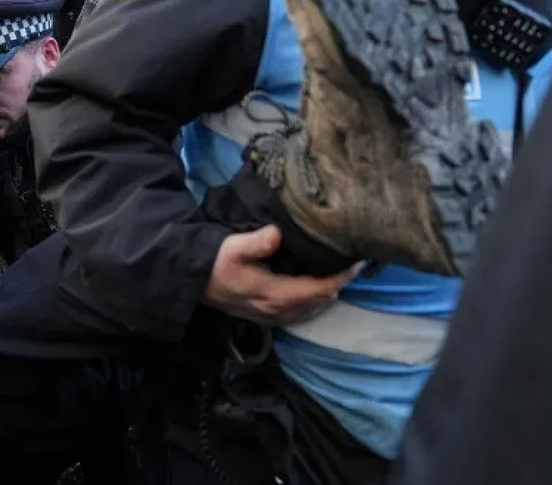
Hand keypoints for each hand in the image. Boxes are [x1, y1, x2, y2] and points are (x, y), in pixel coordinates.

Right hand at [203, 226, 359, 325]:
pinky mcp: (266, 316)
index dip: (340, 277)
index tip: (358, 263)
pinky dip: (314, 302)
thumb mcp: (232, 246)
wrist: (192, 282)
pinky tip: (317, 290)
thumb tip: (278, 234)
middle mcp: (278, 310)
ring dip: (327, 294)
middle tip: (355, 265)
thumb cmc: (215, 262)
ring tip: (341, 275)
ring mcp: (272, 316)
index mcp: (274, 293)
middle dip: (338, 284)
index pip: (318, 289)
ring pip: (311, 309)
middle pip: (320, 301)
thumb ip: (257, 242)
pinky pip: (300, 313)